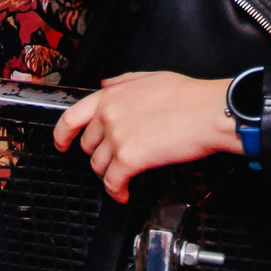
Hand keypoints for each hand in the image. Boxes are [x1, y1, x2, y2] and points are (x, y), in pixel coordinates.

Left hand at [53, 71, 242, 201]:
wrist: (208, 111)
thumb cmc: (189, 96)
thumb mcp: (150, 77)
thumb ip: (122, 83)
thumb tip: (105, 86)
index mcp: (111, 96)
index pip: (71, 117)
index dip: (62, 134)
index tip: (62, 143)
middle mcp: (109, 116)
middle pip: (88, 146)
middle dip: (99, 155)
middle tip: (113, 161)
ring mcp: (117, 137)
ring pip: (99, 166)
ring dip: (109, 175)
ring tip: (123, 177)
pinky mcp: (129, 158)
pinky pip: (113, 182)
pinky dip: (117, 192)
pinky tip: (124, 193)